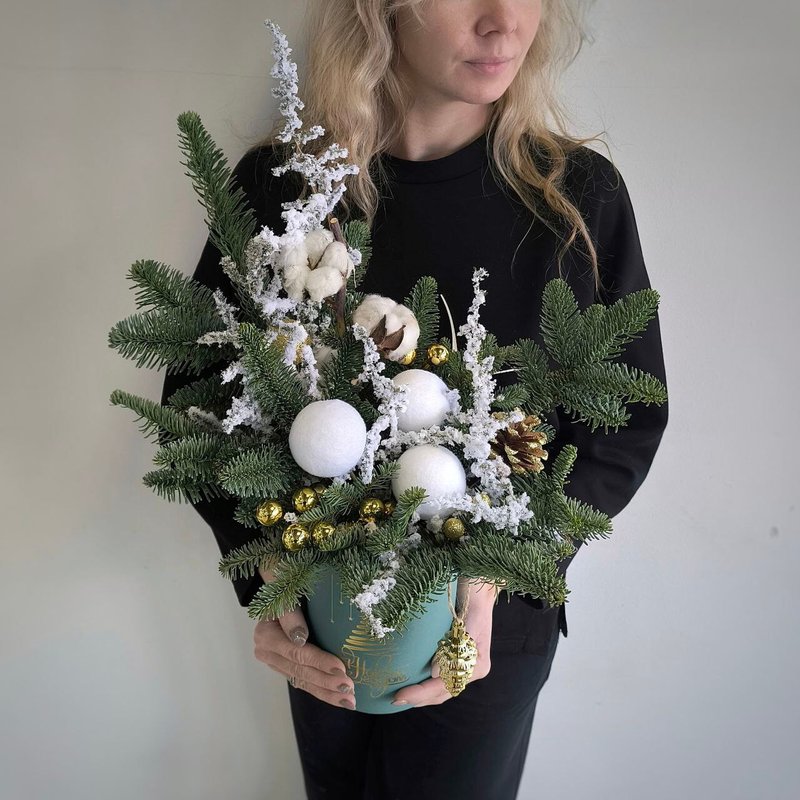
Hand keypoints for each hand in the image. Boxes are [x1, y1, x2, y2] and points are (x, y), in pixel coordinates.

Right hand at [253, 565, 356, 709]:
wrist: (280, 588)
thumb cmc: (288, 587)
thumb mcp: (287, 595)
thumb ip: (291, 615)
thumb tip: (300, 638)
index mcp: (265, 634)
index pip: (296, 652)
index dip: (318, 661)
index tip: (341, 668)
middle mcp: (267, 652)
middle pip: (300, 670)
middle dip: (326, 682)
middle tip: (350, 689)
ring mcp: (275, 662)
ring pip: (302, 681)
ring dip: (327, 693)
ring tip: (349, 701)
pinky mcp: (285, 667)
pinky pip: (303, 682)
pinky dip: (322, 691)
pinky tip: (339, 698)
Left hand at [390, 578, 497, 707]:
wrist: (478, 582)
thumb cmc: (471, 597)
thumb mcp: (465, 620)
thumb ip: (456, 646)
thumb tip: (434, 671)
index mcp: (477, 663)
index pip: (445, 685)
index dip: (422, 692)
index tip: (401, 694)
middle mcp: (474, 668)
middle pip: (443, 692)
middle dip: (419, 698)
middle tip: (394, 699)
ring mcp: (468, 665)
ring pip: (442, 689)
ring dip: (422, 695)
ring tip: (400, 696)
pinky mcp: (459, 658)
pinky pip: (442, 679)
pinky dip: (427, 685)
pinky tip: (413, 683)